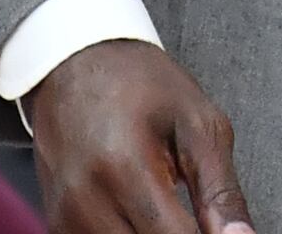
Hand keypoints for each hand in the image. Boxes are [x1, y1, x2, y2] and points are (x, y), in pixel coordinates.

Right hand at [24, 41, 255, 233]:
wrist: (73, 64)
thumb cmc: (138, 85)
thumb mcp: (198, 125)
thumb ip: (222, 193)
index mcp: (125, 169)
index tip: (224, 229)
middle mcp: (85, 202)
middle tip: (194, 211)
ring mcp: (65, 219)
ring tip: (167, 207)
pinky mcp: (57, 226)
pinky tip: (143, 215)